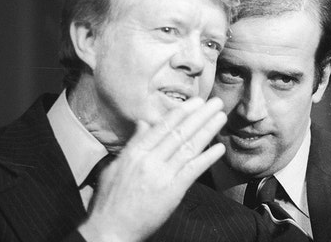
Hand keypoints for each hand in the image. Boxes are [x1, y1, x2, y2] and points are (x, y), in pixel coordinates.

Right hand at [78, 97, 226, 241]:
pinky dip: (207, 158)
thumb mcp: (116, 166)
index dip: (182, 112)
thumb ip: (133, 143)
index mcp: (134, 153)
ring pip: (188, 147)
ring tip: (220, 117)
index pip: (163, 127)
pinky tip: (219, 148)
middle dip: (200, 115)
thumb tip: (143, 122)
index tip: (197, 102)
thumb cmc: (110, 201)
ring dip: (207, 130)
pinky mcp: (172, 192)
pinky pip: (193, 170)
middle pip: (179, 132)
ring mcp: (161, 175)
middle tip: (215, 102)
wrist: (110, 230)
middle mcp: (149, 160)